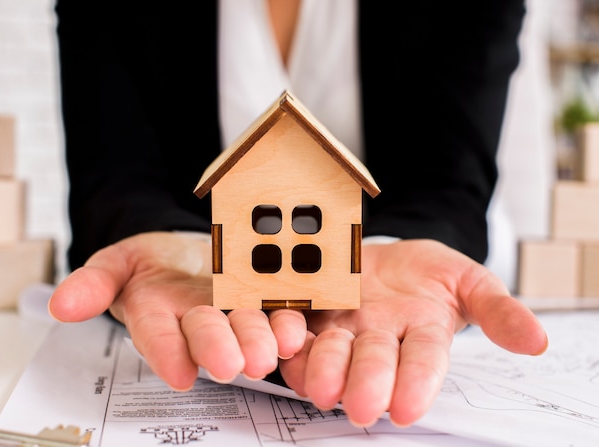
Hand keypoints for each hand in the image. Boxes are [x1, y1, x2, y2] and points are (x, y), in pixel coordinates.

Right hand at [48, 232, 306, 389]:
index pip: (158, 336)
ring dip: (261, 338)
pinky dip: (290, 322)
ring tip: (274, 349)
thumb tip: (63, 304)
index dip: (168, 353)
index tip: (179, 374)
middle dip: (221, 348)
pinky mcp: (266, 300)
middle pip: (209, 335)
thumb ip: (95, 281)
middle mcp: (199, 320)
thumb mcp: (117, 261)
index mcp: (159, 314)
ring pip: (248, 326)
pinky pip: (280, 310)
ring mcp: (235, 312)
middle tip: (235, 363)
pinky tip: (300, 329)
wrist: (192, 252)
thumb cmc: (154, 261)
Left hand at [277, 239, 548, 427]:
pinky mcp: (310, 308)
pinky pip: (297, 325)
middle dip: (368, 382)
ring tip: (319, 385)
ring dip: (323, 367)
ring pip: (331, 349)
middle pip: (373, 360)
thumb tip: (535, 340)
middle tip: (361, 406)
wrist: (386, 254)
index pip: (424, 360)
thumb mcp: (471, 281)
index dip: (417, 383)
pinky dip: (290, 338)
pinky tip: (284, 345)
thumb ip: (497, 309)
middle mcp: (378, 336)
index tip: (407, 407)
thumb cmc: (430, 273)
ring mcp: (342, 324)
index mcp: (421, 332)